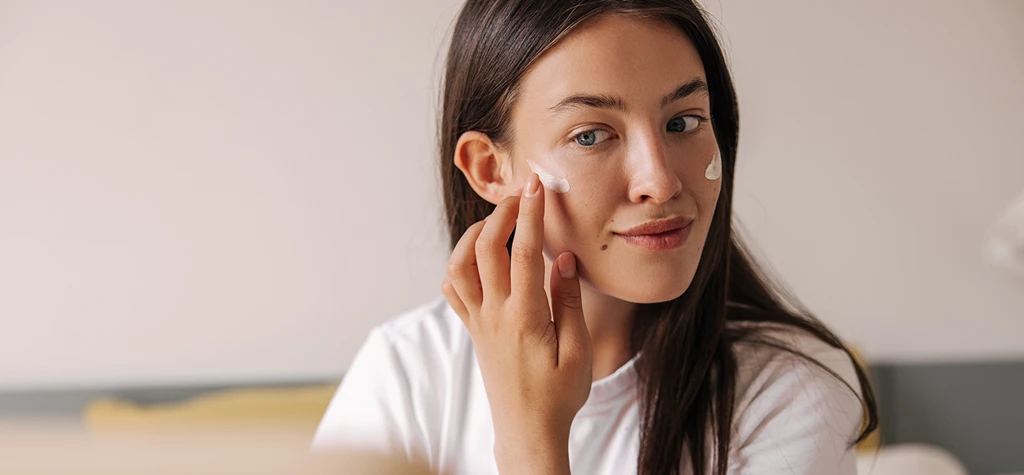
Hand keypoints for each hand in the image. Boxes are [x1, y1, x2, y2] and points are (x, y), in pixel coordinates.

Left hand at [441, 172, 591, 474]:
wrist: (527, 431)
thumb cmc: (559, 396)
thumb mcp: (578, 351)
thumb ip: (569, 301)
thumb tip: (563, 258)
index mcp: (525, 318)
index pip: (523, 252)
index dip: (530, 213)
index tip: (537, 185)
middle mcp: (494, 315)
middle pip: (484, 248)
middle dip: (502, 212)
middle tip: (523, 193)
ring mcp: (478, 322)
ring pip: (458, 264)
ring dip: (475, 234)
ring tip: (499, 220)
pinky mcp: (473, 330)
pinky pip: (453, 289)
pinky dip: (460, 262)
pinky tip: (479, 255)